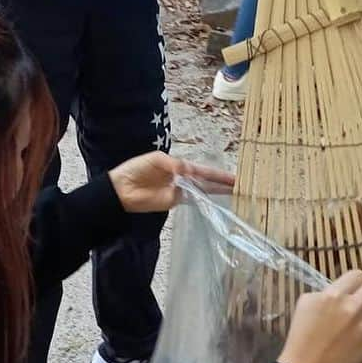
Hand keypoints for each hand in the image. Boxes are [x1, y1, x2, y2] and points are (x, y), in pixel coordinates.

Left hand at [108, 152, 234, 213]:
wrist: (122, 188)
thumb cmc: (136, 169)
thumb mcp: (156, 159)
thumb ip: (174, 164)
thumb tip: (188, 171)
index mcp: (178, 166)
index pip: (202, 169)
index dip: (217, 173)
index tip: (233, 176)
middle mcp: (182, 179)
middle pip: (206, 181)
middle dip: (222, 183)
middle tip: (240, 185)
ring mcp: (179, 192)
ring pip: (202, 191)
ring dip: (217, 192)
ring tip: (234, 193)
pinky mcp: (174, 202)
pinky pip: (191, 200)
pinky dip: (203, 200)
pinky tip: (216, 200)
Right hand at [277, 270, 361, 362]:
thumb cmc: (301, 335)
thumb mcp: (306, 303)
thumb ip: (327, 291)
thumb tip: (342, 291)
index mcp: (335, 295)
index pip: (358, 274)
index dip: (354, 281)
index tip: (351, 287)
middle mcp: (354, 307)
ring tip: (358, 318)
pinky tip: (359, 333)